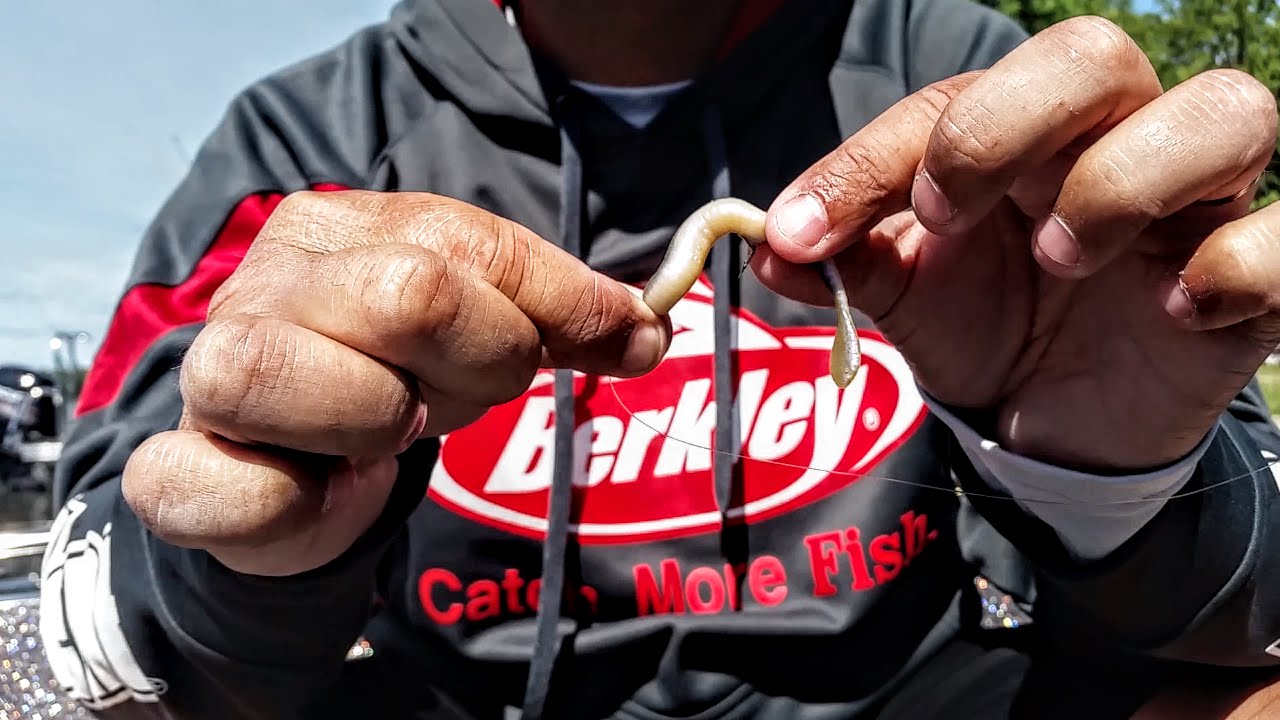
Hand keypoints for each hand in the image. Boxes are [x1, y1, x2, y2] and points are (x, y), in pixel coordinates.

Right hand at [121, 190, 669, 575]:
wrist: (278, 466)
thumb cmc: (385, 377)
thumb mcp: (477, 325)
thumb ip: (557, 314)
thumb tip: (649, 327)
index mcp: (337, 229)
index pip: (475, 246)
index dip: (563, 301)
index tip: (623, 337)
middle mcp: (267, 284)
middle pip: (418, 296)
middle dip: (481, 362)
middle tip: (455, 393)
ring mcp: (213, 376)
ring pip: (350, 392)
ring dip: (391, 427)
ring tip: (380, 430)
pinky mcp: (183, 471)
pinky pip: (243, 491)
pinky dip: (295, 505)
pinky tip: (311, 492)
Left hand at [753, 16, 1278, 471]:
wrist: (1054, 422)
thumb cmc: (984, 327)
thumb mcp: (904, 298)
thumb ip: (844, 264)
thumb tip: (766, 246)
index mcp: (1020, 134)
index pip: (951, 102)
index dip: (869, 160)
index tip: (802, 232)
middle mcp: (1113, 142)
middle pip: (1095, 55)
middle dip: (1005, 124)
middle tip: (946, 215)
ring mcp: (1198, 205)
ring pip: (1228, 111)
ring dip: (1124, 180)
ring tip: (1063, 258)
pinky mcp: (1255, 283)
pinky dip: (1240, 264)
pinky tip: (1173, 310)